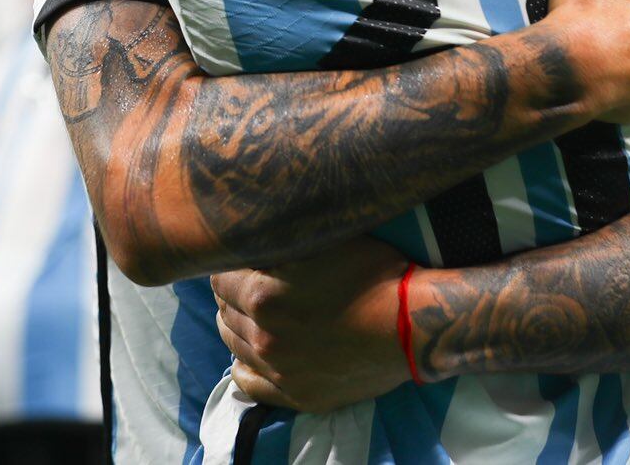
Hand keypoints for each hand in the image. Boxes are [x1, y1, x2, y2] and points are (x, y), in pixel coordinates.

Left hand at [211, 237, 412, 413]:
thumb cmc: (372, 273)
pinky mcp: (297, 395)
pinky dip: (245, 365)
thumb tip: (250, 234)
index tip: (242, 262)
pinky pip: (249, 384)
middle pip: (224, 312)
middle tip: (250, 286)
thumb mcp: (323, 240)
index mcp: (262, 295)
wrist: (411, 325)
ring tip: (254, 316)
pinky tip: (256, 352)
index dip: (229, 267)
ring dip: (238, 327)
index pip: (218, 279)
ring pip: (234, 346)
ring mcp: (279, 371)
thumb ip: (280, 239)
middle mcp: (263, 336)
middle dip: (233, 296)